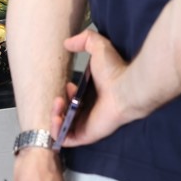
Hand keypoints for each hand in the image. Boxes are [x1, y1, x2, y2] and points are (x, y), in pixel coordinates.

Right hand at [57, 29, 134, 146]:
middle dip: (57, 106)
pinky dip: (56, 130)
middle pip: (66, 114)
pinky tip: (57, 117)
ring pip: (62, 127)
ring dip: (54, 116)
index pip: (74, 101)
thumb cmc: (115, 70)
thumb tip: (68, 42)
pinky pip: (65, 139)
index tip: (68, 84)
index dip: (66, 94)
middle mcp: (91, 112)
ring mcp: (87, 125)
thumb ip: (85, 40)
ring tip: (58, 104)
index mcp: (94, 96)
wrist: (126, 88)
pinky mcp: (86, 136)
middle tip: (59, 98)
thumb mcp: (99, 47)